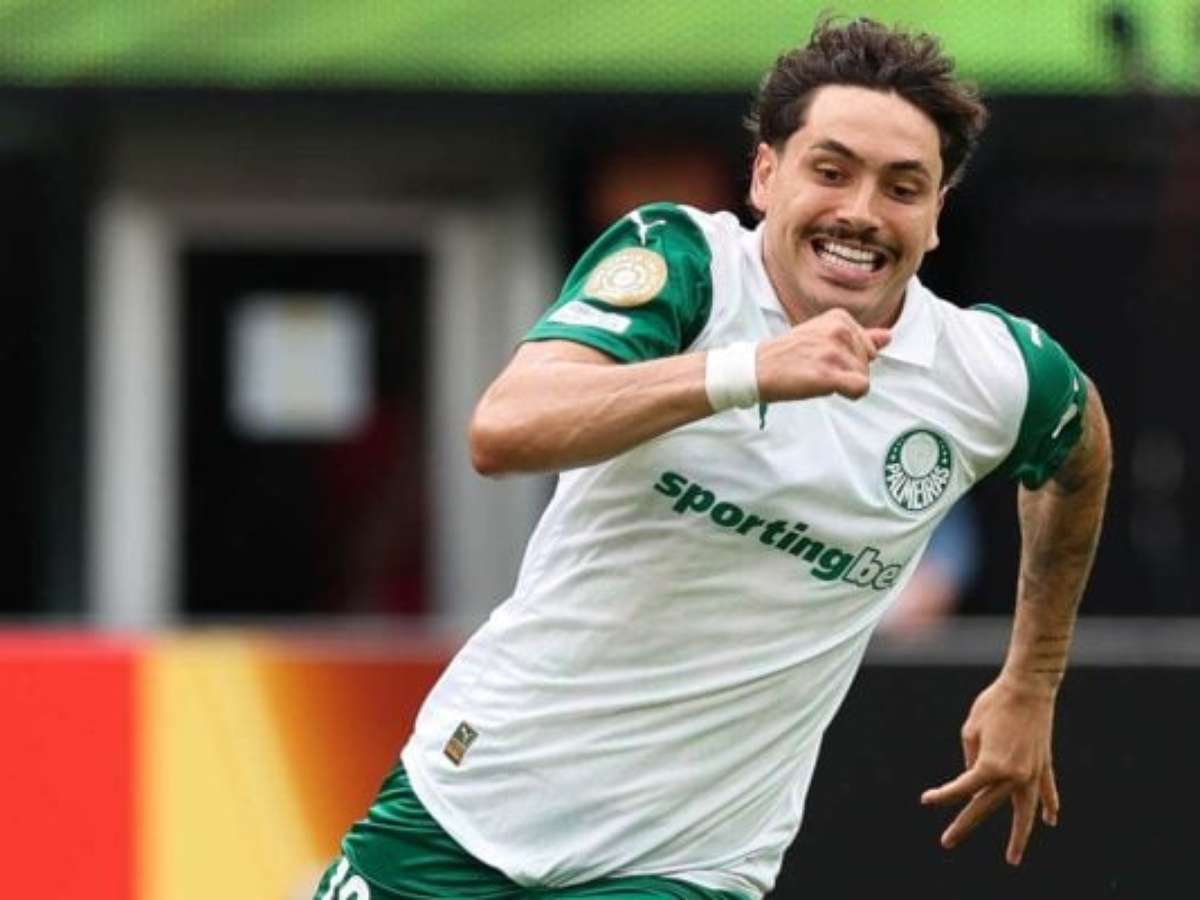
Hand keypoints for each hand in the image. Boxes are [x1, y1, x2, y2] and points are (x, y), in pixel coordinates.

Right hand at [755, 309, 890, 402]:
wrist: (757, 369)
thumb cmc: (789, 354)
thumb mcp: (824, 335)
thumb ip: (860, 336)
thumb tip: (889, 337)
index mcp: (840, 317)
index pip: (869, 347)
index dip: (850, 359)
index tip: (823, 357)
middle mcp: (839, 330)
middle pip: (868, 363)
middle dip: (848, 371)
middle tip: (816, 367)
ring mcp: (834, 351)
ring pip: (864, 377)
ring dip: (843, 383)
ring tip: (815, 375)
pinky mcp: (829, 374)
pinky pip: (861, 388)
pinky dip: (851, 394)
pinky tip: (830, 389)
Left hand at [920, 676, 1060, 865]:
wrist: (1028, 687)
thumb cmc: (993, 704)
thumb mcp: (971, 730)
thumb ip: (971, 759)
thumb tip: (975, 781)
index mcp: (990, 766)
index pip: (961, 788)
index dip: (942, 796)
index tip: (926, 800)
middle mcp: (1013, 776)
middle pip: (985, 807)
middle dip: (964, 825)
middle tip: (946, 842)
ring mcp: (1032, 773)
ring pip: (1025, 813)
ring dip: (1019, 836)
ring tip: (1012, 858)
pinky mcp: (1044, 764)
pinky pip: (1047, 791)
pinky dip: (1049, 805)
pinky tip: (1050, 820)